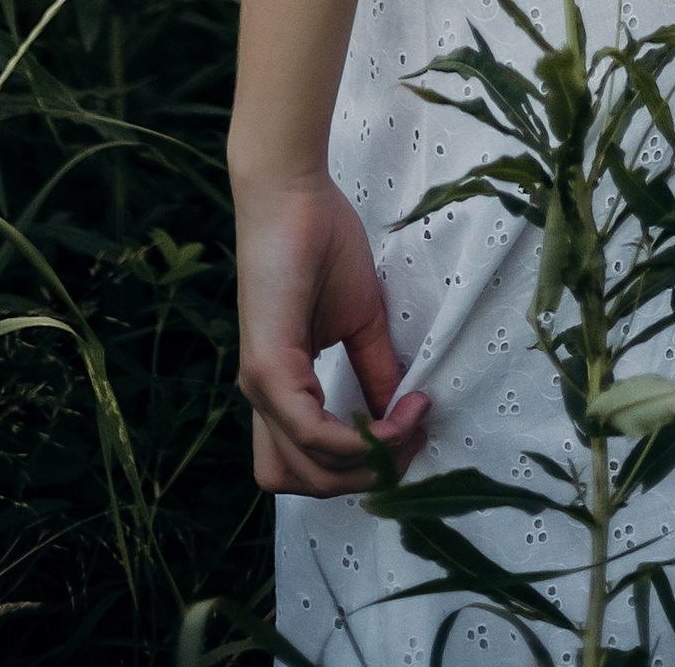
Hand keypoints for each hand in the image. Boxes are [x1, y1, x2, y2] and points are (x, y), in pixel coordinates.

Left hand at [233, 168, 427, 494]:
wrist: (292, 193)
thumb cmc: (320, 241)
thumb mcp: (360, 318)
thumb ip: (374, 369)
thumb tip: (399, 414)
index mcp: (281, 387)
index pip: (308, 463)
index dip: (362, 463)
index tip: (413, 427)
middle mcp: (263, 397)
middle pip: (304, 481)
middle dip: (365, 477)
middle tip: (413, 438)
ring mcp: (261, 386)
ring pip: (303, 470)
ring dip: (362, 465)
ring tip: (406, 427)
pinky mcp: (267, 368)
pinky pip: (309, 432)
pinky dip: (356, 437)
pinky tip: (392, 413)